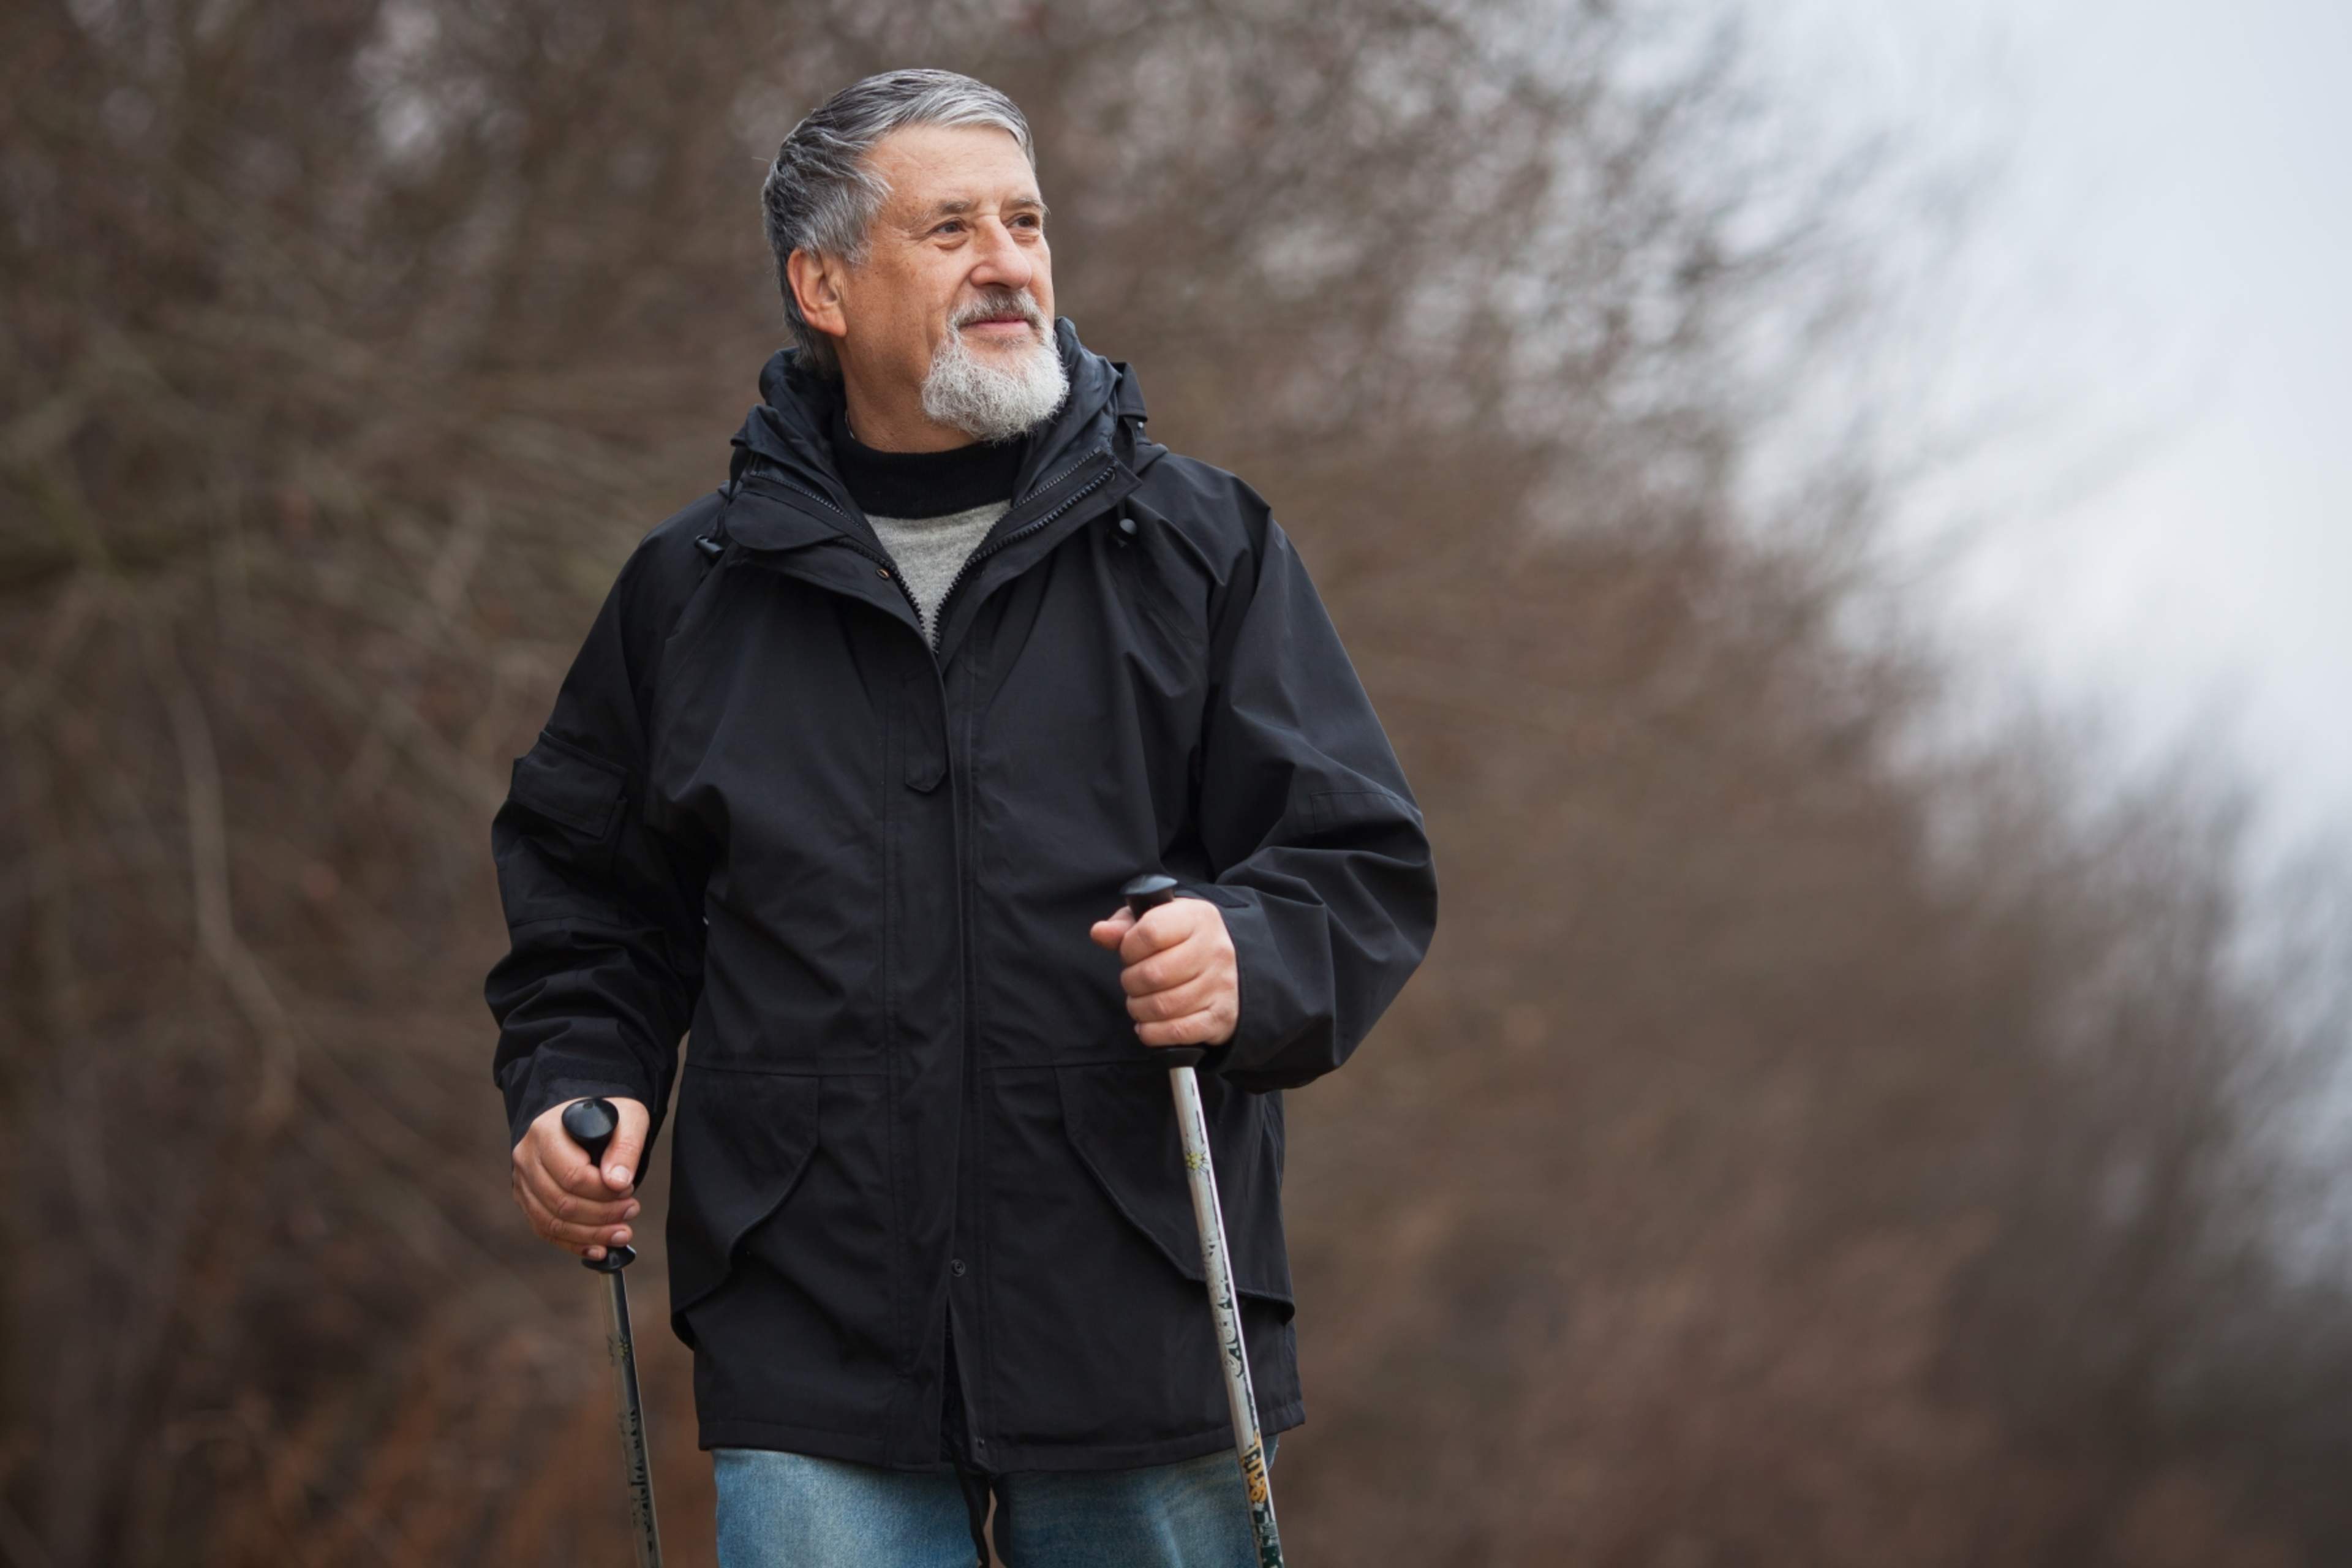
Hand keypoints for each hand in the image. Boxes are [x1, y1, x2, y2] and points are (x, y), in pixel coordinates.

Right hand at [511, 1096, 646, 1261]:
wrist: (578, 1116)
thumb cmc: (604, 1114)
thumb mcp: (626, 1117)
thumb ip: (625, 1146)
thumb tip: (617, 1182)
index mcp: (546, 1133)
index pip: (572, 1176)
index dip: (604, 1192)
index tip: (628, 1189)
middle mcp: (527, 1158)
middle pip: (561, 1202)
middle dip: (601, 1215)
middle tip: (632, 1211)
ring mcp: (523, 1181)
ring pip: (551, 1222)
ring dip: (590, 1235)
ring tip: (622, 1233)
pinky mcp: (527, 1199)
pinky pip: (545, 1229)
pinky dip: (573, 1243)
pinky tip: (599, 1248)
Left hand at [1090, 896, 1239, 1047]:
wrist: (1232, 968)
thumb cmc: (1183, 941)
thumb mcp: (1157, 921)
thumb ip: (1125, 925)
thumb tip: (1100, 933)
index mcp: (1197, 918)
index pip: (1150, 932)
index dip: (1129, 947)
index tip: (1130, 953)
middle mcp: (1214, 950)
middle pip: (1153, 974)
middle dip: (1131, 982)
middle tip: (1133, 981)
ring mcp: (1221, 985)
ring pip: (1162, 1006)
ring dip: (1139, 1009)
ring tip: (1139, 1002)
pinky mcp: (1220, 1017)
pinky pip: (1177, 1032)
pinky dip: (1153, 1032)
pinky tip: (1149, 1024)